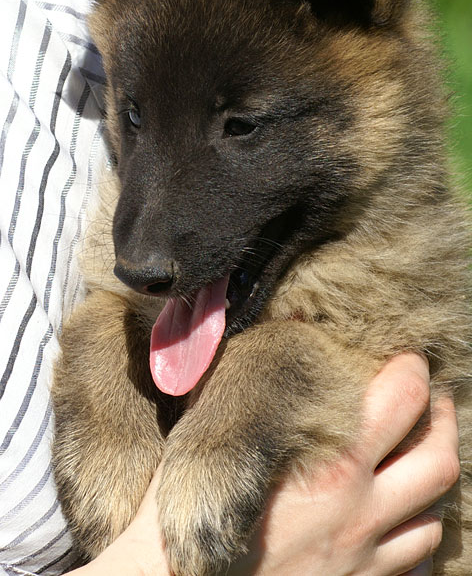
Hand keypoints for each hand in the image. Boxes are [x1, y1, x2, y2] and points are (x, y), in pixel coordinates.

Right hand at [229, 353, 458, 574]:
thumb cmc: (193, 505)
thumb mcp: (215, 433)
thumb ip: (251, 386)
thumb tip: (277, 330)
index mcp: (332, 465)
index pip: (403, 400)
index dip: (415, 372)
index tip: (410, 361)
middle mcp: (359, 513)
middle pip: (438, 460)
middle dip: (444, 422)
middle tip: (435, 403)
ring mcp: (362, 558)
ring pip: (433, 519)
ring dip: (428, 486)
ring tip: (417, 463)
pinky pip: (412, 566)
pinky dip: (412, 539)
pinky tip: (397, 524)